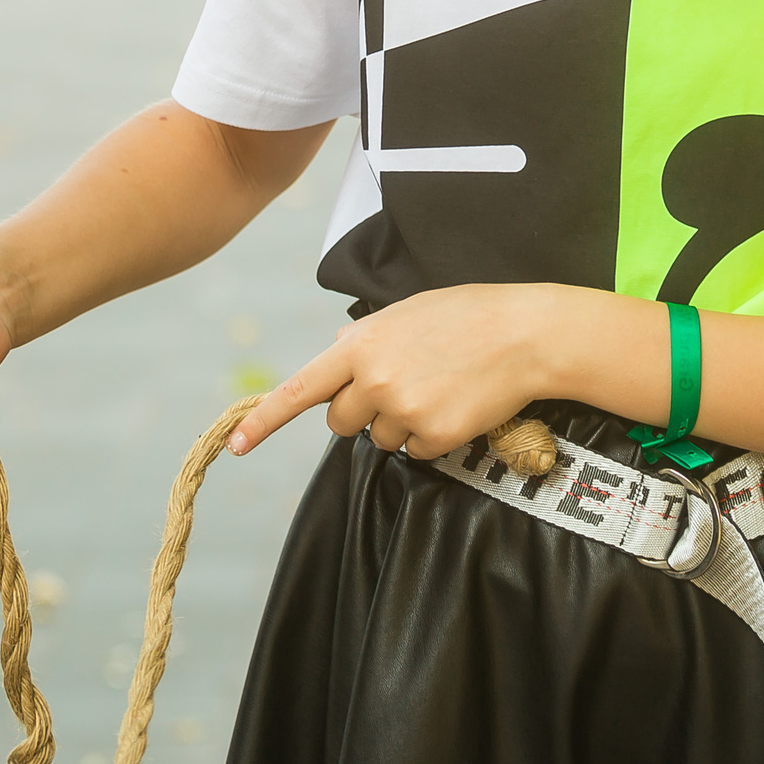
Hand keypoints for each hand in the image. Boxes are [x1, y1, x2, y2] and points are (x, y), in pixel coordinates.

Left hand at [228, 283, 588, 460]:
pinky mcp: (435, 436)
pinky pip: (416, 452)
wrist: (526, 333)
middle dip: (361, 412)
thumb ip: (365, 338)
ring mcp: (404, 410)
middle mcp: (375, 380)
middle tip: (402, 386)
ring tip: (440, 387)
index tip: (237, 444)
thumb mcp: (407, 312)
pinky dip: (432, 437)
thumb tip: (334, 355)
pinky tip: (456, 404)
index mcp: (362, 344)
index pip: (301, 389)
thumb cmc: (469, 315)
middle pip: (341, 422)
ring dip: (402, 422)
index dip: (265, 421)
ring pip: (380, 438)